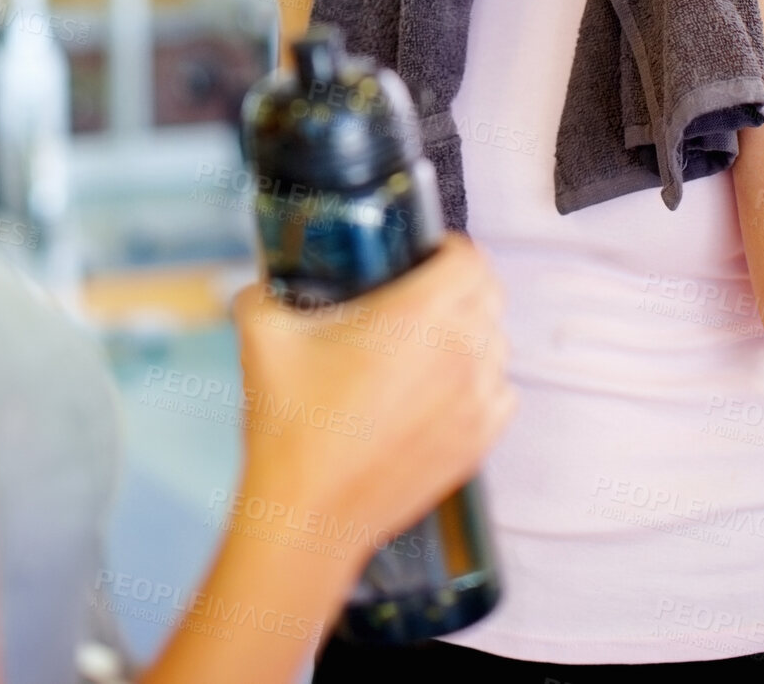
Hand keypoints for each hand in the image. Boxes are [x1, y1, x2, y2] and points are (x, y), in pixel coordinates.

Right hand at [231, 235, 514, 562]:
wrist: (310, 515)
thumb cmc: (292, 427)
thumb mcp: (262, 334)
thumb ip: (261, 292)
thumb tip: (262, 284)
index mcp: (420, 314)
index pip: (470, 259)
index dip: (449, 248)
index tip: (425, 253)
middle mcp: (461, 353)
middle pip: (490, 295)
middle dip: (462, 284)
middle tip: (423, 290)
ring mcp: (476, 402)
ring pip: (498, 344)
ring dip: (472, 332)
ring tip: (428, 342)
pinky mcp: (478, 445)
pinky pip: (501, 394)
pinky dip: (481, 381)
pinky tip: (442, 388)